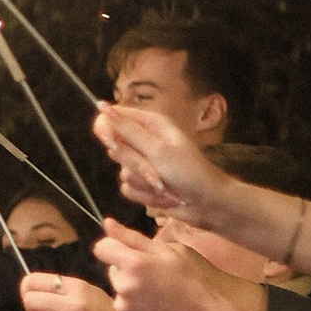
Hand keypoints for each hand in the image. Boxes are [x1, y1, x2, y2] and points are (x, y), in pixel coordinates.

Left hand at [20, 270, 157, 310]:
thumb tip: (29, 286)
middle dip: (32, 305)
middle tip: (42, 310)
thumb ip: (63, 288)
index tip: (28, 291)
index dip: (27, 287)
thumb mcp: (91, 293)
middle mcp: (72, 305)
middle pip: (29, 301)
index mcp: (78, 287)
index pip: (34, 281)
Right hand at [91, 98, 219, 226]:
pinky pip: (127, 189)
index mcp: (151, 124)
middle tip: (156, 171)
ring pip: (122, 173)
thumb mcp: (159, 150)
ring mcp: (143, 163)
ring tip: (165, 186)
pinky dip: (145, 196)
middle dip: (134, 164)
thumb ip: (128, 131)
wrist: (207, 203)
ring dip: (143, 183)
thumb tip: (103, 107)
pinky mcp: (142, 183)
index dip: (107, 131)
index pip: (113, 118)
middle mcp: (145, 141)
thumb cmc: (190, 172)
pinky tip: (163, 197)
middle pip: (116, 148)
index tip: (113, 146)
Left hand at [98, 221, 259, 310]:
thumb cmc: (193, 281)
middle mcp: (123, 287)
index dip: (115, 248)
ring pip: (118, 293)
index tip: (130, 254)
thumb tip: (107, 222)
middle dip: (127, 271)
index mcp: (134, 264)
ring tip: (157, 297)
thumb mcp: (170, 251)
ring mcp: (124, 310)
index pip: (102, 248)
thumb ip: (133, 238)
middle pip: (112, 271)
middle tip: (154, 278)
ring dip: (130, 292)